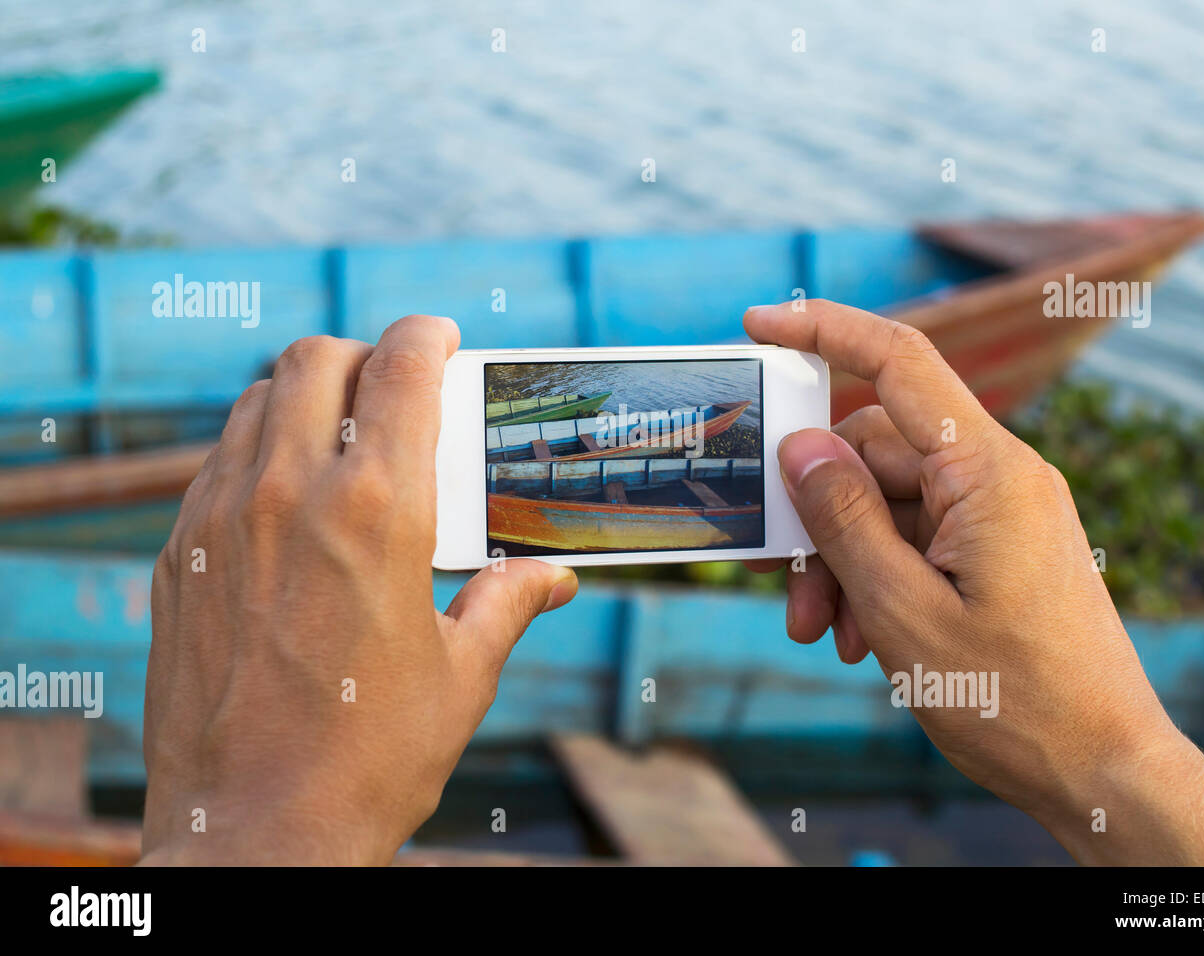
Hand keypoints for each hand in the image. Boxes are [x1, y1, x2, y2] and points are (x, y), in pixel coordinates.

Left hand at [140, 315, 577, 864]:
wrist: (254, 832)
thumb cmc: (372, 756)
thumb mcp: (462, 673)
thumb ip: (509, 602)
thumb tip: (557, 576)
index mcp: (377, 509)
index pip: (401, 365)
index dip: (427, 333)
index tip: (441, 335)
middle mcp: (290, 493)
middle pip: (315, 357)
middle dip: (362, 354)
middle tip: (393, 388)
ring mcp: (221, 520)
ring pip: (257, 401)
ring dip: (304, 395)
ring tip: (340, 437)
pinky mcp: (178, 556)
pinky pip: (217, 463)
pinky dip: (257, 451)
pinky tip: (287, 500)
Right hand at [746, 299, 1203, 865]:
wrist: (1103, 770)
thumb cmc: (1013, 698)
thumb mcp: (903, 611)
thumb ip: (845, 519)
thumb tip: (801, 445)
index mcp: (987, 472)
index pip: (900, 360)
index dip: (824, 329)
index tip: (759, 322)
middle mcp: (1001, 476)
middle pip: (876, 453)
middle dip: (819, 515)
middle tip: (789, 593)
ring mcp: (1004, 512)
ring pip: (890, 502)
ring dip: (845, 560)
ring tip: (827, 633)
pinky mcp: (1002, 547)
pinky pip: (920, 534)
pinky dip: (880, 574)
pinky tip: (865, 637)